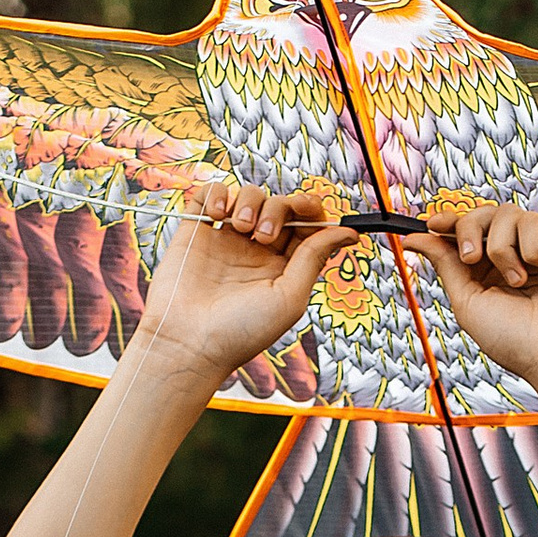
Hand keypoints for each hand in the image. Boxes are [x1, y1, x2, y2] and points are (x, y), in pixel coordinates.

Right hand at [137, 178, 354, 388]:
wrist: (188, 342)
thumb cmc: (240, 332)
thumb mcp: (290, 298)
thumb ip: (315, 258)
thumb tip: (349, 232)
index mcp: (283, 267)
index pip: (305, 223)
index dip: (310, 211)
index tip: (308, 215)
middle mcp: (256, 250)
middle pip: (279, 204)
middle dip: (279, 208)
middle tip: (265, 236)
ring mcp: (225, 239)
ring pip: (248, 194)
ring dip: (249, 201)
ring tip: (238, 227)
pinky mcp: (196, 232)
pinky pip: (210, 193)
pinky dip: (217, 194)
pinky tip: (217, 215)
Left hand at [405, 204, 537, 401]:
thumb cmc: (516, 340)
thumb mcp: (466, 301)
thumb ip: (444, 264)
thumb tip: (415, 239)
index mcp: (491, 271)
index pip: (469, 232)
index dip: (450, 223)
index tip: (432, 223)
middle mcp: (515, 255)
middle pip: (483, 215)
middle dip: (469, 230)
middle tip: (472, 259)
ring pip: (506, 214)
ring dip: (503, 249)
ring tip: (517, 281)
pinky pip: (534, 222)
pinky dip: (533, 249)